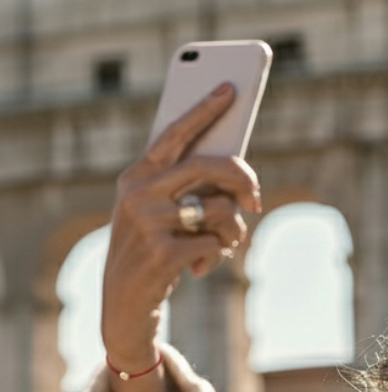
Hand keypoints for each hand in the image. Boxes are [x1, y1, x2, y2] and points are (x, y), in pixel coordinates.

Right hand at [102, 83, 261, 370]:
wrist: (126, 302)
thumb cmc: (154, 250)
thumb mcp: (161, 214)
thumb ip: (189, 191)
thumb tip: (241, 178)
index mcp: (137, 176)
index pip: (174, 134)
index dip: (203, 110)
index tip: (230, 89)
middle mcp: (139, 193)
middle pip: (208, 167)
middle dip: (242, 180)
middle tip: (256, 199)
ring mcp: (149, 223)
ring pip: (220, 210)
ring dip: (234, 231)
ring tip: (224, 244)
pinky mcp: (163, 253)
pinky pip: (215, 245)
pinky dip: (218, 257)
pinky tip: (202, 267)